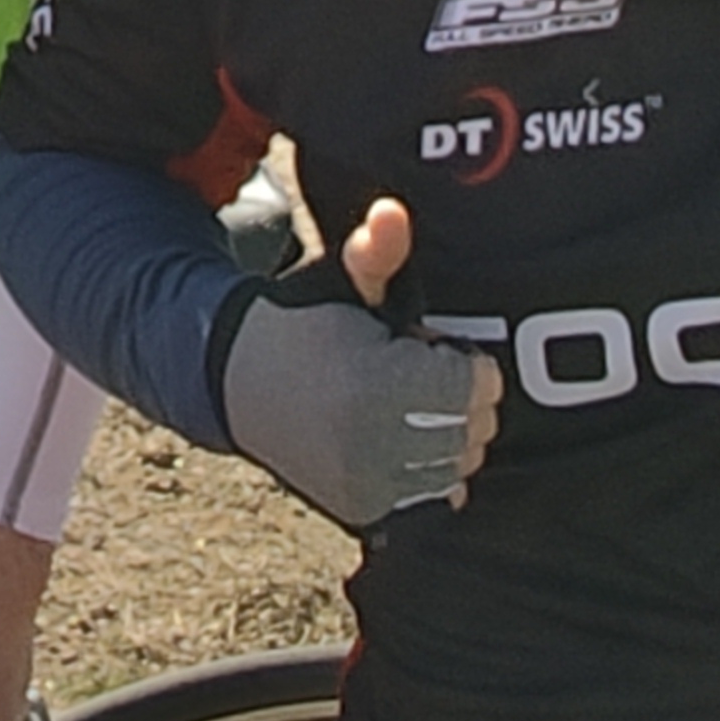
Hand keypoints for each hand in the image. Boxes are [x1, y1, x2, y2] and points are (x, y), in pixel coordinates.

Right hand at [213, 198, 498, 530]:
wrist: (242, 384)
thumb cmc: (309, 323)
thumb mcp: (342, 284)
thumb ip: (376, 253)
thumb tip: (392, 211)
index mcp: (375, 383)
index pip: (476, 386)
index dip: (468, 363)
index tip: (438, 347)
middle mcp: (372, 443)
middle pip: (474, 429)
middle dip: (463, 400)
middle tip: (425, 376)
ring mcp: (367, 484)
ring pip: (457, 467)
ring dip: (452, 437)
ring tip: (415, 406)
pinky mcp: (364, 510)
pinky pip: (433, 499)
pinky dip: (434, 474)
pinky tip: (409, 442)